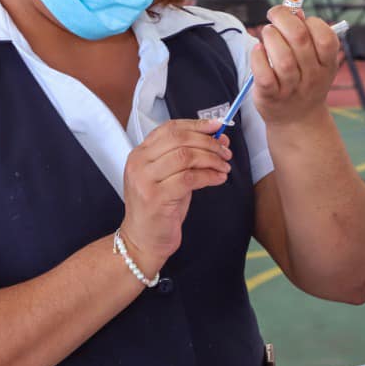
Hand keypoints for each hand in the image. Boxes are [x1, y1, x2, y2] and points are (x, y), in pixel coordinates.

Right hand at [120, 118, 231, 271]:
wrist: (142, 241)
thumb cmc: (158, 208)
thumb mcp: (169, 177)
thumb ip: (188, 157)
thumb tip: (217, 139)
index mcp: (140, 154)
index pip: (170, 128)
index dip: (196, 124)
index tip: (217, 126)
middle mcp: (139, 163)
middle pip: (179, 139)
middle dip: (208, 142)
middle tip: (225, 151)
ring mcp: (145, 180)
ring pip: (185, 156)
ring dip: (211, 159)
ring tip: (224, 166)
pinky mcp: (155, 197)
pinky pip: (189, 178)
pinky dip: (209, 176)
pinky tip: (218, 178)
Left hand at [251, 5, 341, 127]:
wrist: (297, 120)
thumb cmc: (303, 80)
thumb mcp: (315, 61)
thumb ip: (307, 35)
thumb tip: (294, 11)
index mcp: (327, 64)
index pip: (326, 36)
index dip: (310, 21)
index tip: (297, 17)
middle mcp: (313, 76)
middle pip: (299, 38)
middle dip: (283, 18)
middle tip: (273, 15)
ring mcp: (292, 87)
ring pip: (282, 56)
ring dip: (270, 36)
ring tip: (267, 34)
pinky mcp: (271, 96)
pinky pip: (264, 74)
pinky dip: (258, 57)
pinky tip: (258, 50)